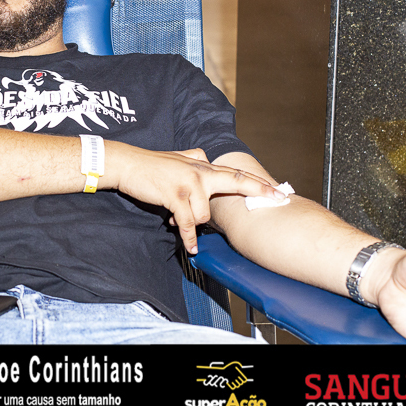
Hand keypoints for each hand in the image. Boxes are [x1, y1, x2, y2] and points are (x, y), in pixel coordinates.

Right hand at [104, 143, 283, 253]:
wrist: (127, 165)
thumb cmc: (151, 165)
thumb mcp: (177, 158)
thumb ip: (194, 159)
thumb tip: (205, 158)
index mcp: (202, 165)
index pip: (235, 173)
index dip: (257, 181)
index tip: (276, 189)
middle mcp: (200, 172)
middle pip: (236, 181)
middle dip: (259, 191)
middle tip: (277, 198)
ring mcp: (189, 183)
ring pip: (205, 214)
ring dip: (193, 222)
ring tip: (177, 218)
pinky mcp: (175, 196)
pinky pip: (187, 222)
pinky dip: (188, 237)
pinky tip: (192, 247)